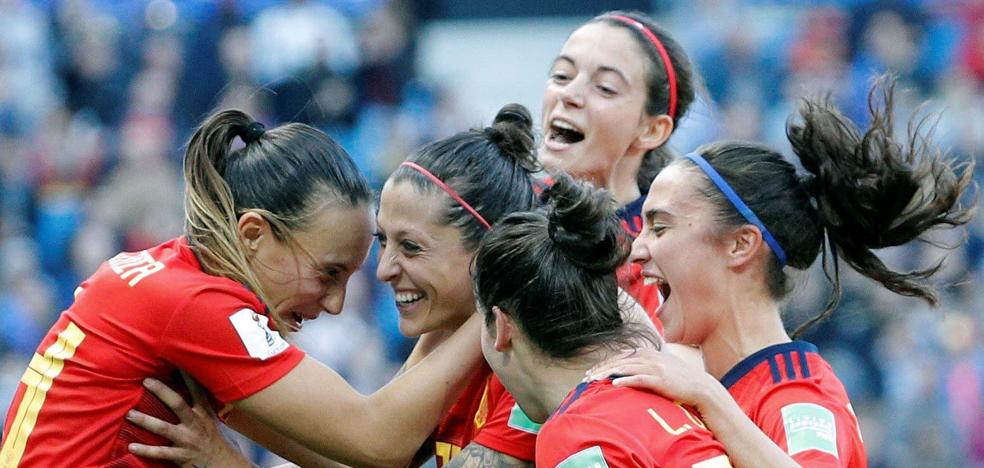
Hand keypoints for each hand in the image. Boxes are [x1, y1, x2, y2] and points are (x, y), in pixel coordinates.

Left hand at [126, 376, 251, 467]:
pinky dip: (145, 450)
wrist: (222, 463)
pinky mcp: (181, 455)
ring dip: (145, 421)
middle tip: (146, 381)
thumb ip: (198, 404)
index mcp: (203, 412)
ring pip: (164, 428)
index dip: (188, 376)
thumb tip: (188, 385)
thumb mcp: (210, 419)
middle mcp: (195, 423)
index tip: (176, 361)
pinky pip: (161, 452)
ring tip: (130, 414)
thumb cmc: (212, 438)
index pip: (196, 390)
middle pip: (178, 404)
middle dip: (162, 391)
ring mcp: (187, 439)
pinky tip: (132, 446)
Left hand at [586, 347, 719, 409]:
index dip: (604, 364)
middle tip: (586, 378)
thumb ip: (644, 365)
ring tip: (594, 381)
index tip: (591, 372)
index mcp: (647, 352)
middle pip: (618, 362)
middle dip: (600, 370)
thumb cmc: (678, 379)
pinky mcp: (659, 379)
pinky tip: (614, 385)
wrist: (699, 386)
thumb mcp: (660, 366)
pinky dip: (625, 381)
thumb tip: (627, 371)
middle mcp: (648, 357)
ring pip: (624, 369)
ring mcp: (654, 367)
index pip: (619, 357)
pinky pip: (638, 379)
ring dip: (607, 375)